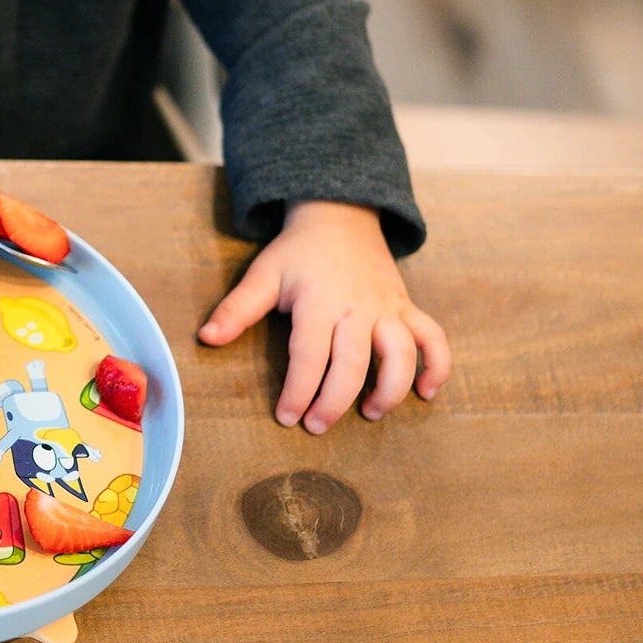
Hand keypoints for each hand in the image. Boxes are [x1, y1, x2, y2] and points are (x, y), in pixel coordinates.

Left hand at [197, 199, 450, 431]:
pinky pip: (433, 337)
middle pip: (353, 363)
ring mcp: (386, 307)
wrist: (339, 216)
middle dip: (335, 401)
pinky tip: (426, 392)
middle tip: (317, 426)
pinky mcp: (406, 307)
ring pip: (401, 354)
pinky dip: (436, 365)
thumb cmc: (297, 253)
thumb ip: (237, 309)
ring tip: (371, 413)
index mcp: (318, 301)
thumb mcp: (262, 275)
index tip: (286, 417)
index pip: (309, 355)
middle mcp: (357, 307)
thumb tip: (206, 338)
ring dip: (391, 389)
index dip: (298, 390)